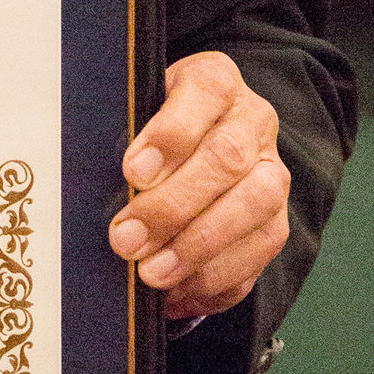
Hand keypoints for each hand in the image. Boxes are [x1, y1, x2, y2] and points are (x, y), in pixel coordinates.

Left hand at [106, 50, 289, 321]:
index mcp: (216, 80)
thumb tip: (95, 176)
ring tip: (151, 274)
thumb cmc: (151, 121)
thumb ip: (123, 128)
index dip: (170, 135)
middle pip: (227, 159)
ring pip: (255, 209)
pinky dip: (215, 279)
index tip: (131, 173)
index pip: (204, 93)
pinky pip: (259, 255)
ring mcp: (272, 172)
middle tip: (127, 239)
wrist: (201, 135)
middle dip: (174, 206)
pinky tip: (176, 292)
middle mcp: (253, 121)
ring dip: (198, 248)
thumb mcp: (135, 106)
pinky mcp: (277, 220)